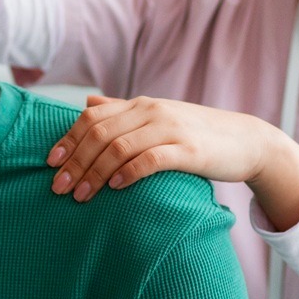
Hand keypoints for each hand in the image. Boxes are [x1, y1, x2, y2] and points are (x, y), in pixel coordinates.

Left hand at [47, 95, 298, 228]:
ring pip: (119, 146)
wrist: (247, 141)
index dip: (68, 140)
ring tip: (80, 195)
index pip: (92, 117)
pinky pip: (151, 159)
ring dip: (95, 172)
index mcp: (141, 105)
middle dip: (75, 161)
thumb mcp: (158, 118)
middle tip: (58, 188)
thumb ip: (122, 112)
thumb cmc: (198, 134)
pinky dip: (129, 172)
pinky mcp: (189, 150)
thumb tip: (86, 103)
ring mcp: (171, 129)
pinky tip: (116, 187)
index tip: (50, 164)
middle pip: (100, 133)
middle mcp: (152, 112)